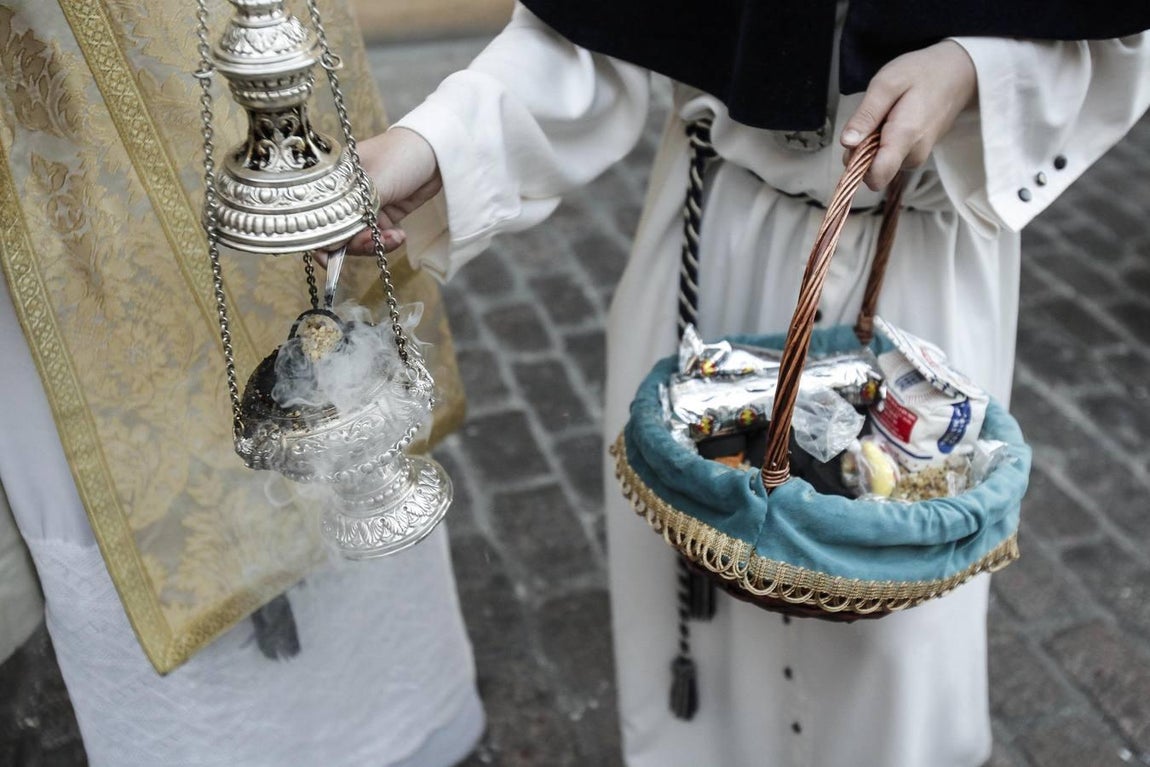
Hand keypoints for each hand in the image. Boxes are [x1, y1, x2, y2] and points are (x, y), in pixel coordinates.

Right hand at [317, 127, 441, 263]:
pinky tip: (399, 235)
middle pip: (338, 232)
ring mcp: (365, 205)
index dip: (321, 239)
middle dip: (355, 243)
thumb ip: (353, 210)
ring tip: (394, 237)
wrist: (437, 152)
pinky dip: (387, 242)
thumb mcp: (373, 181)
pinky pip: (378, 237)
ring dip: (374, 244)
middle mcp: (345, 194)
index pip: (317, 214)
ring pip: (359, 238)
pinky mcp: (384, 213)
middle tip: (373, 241)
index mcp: (333, 180)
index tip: (330, 259)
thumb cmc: (401, 155)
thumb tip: (332, 240)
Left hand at [840, 40, 976, 190]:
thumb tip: (847, 143)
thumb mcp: (886, 84)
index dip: (856, 165)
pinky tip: (895, 120)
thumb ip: (866, 115)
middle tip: (875, 117)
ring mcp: (916, 158)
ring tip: (889, 115)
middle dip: (862, 148)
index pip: (876, 177)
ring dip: (873, 143)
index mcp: (904, 138)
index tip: (854, 142)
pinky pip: (889, 157)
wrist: (959, 74)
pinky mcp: (916, 156)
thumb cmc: (921, 73)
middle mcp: (913, 155)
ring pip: (879, 164)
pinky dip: (884, 142)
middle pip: (872, 170)